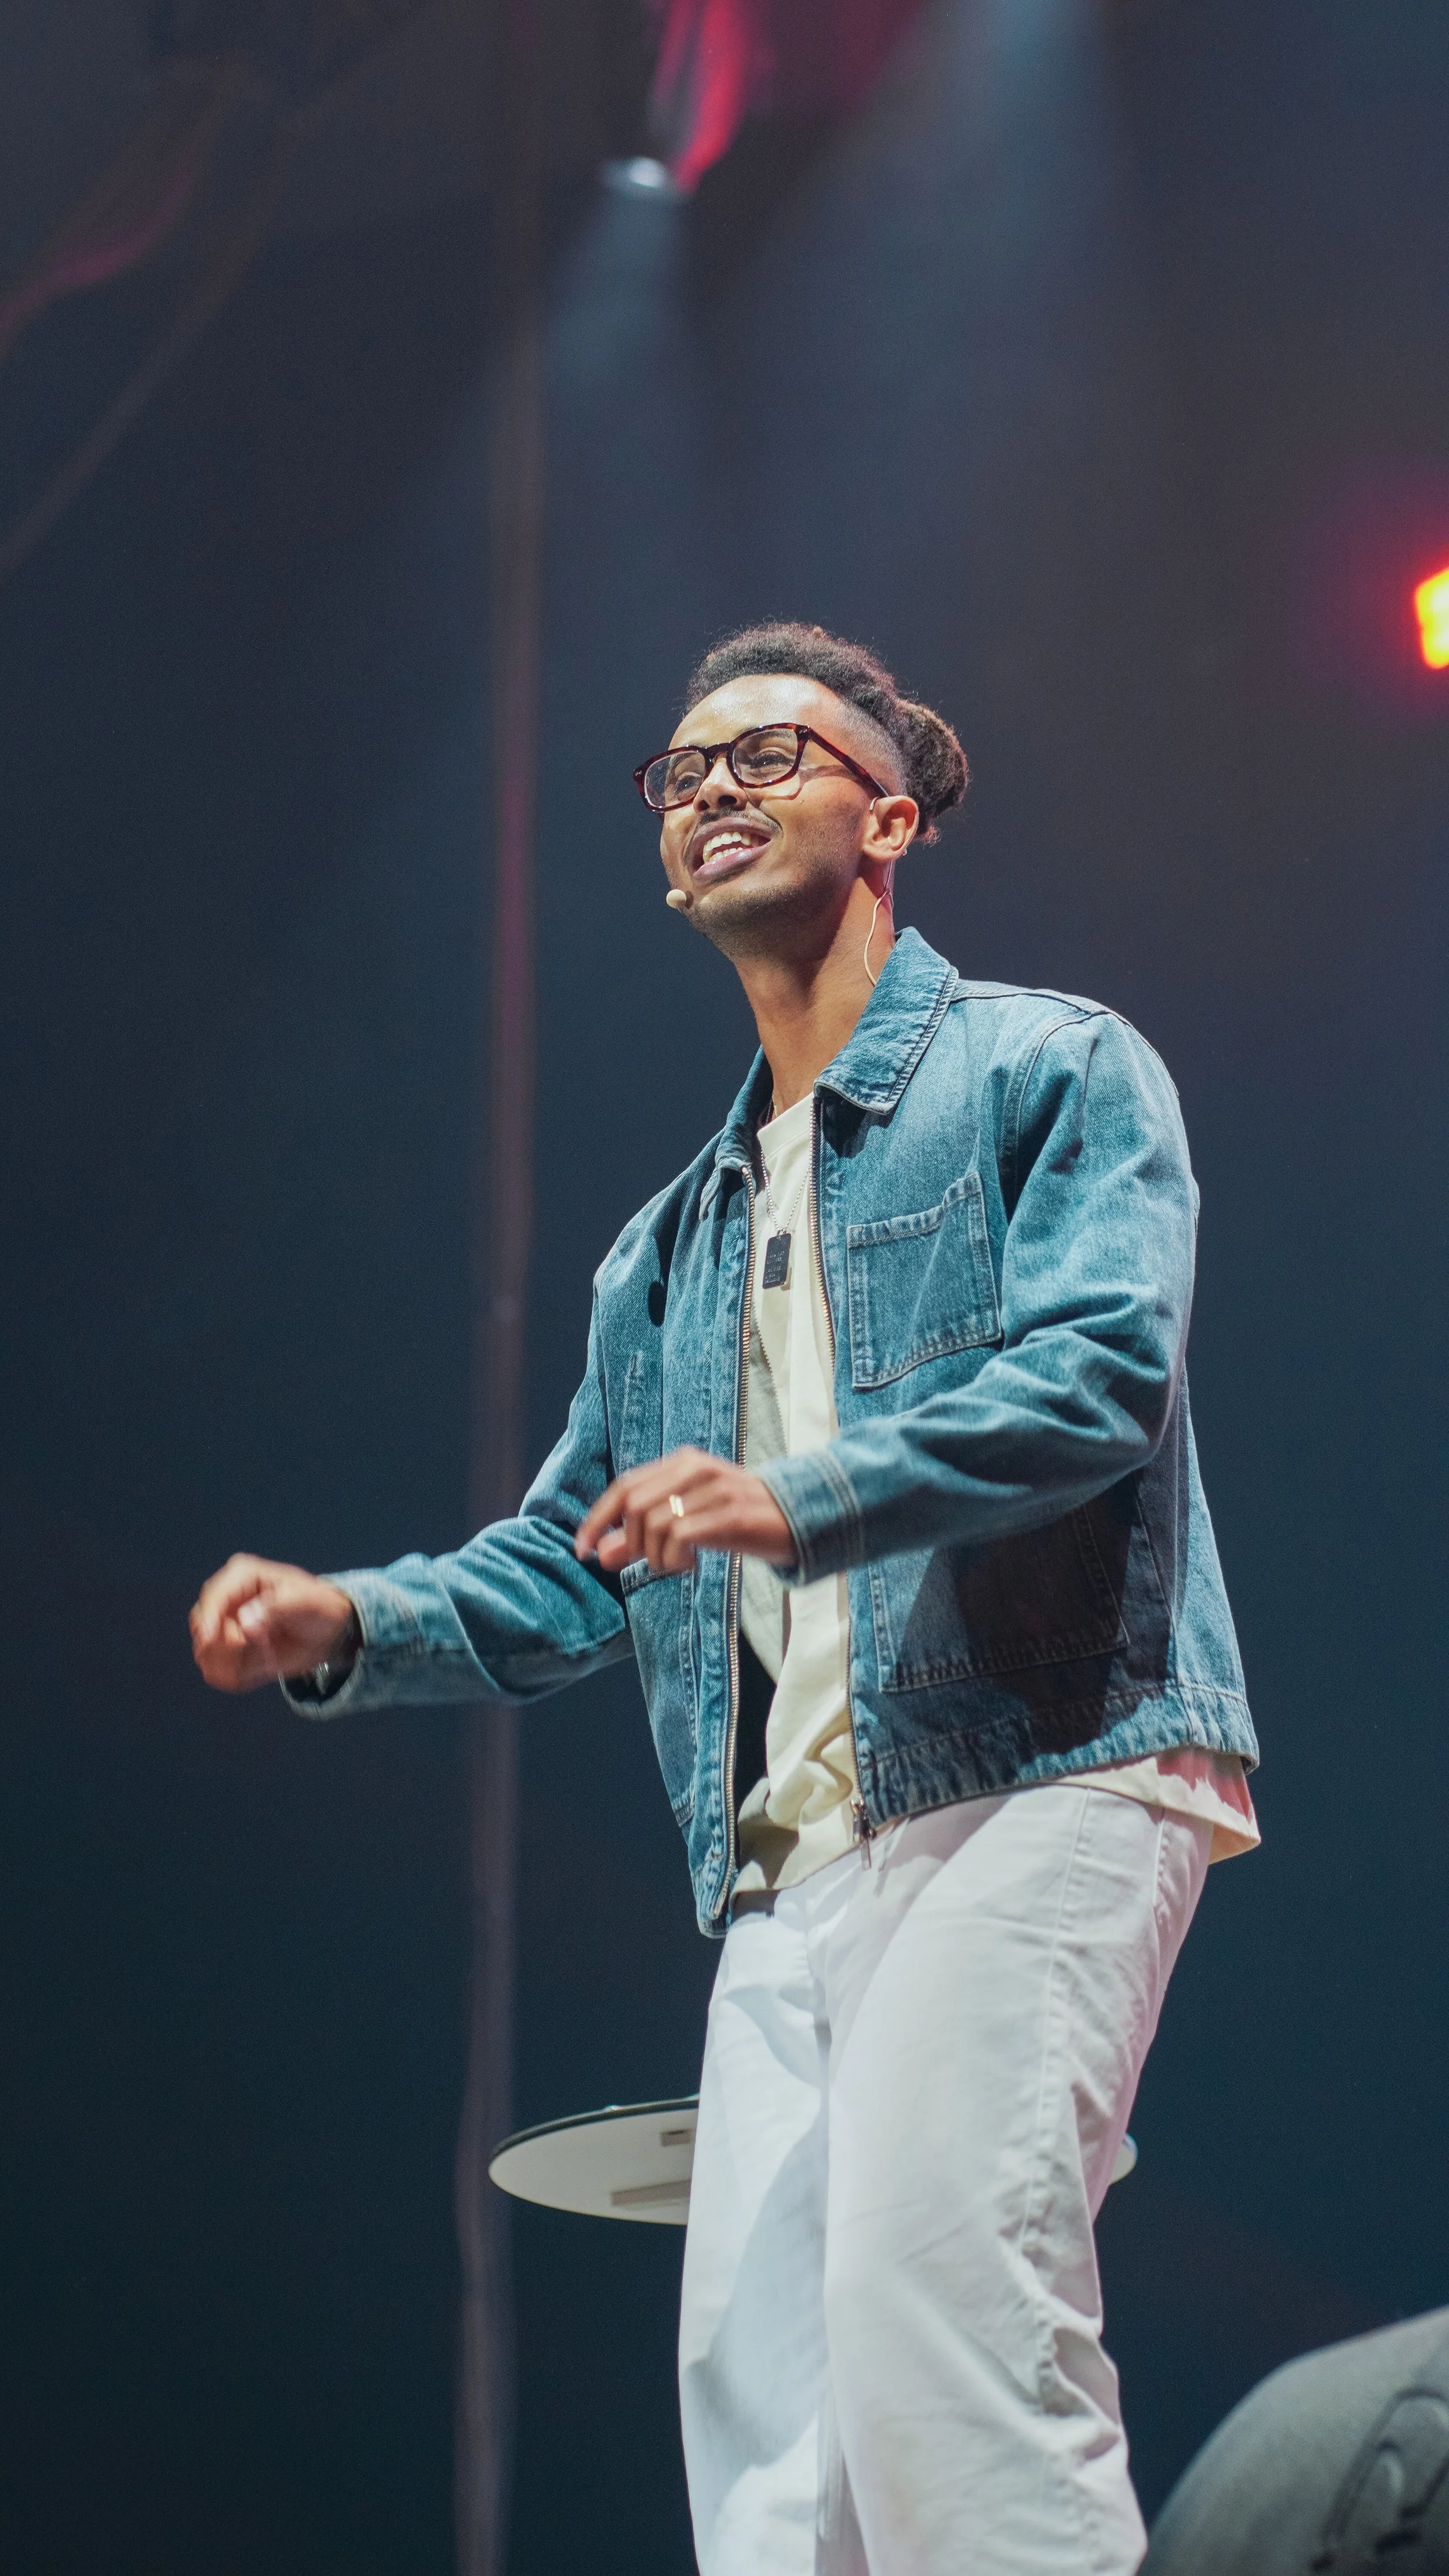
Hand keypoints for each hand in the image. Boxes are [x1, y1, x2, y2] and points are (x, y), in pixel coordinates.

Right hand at [190, 1555, 356, 1693]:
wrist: (328, 1631)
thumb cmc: (317, 1606)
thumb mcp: (305, 1601)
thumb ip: (275, 1608)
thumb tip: (245, 1623)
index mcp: (242, 1576)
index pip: (213, 1597)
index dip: (210, 1619)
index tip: (212, 1640)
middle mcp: (227, 1600)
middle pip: (203, 1626)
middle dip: (224, 1646)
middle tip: (262, 1648)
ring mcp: (225, 1627)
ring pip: (206, 1653)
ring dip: (232, 1664)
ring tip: (268, 1656)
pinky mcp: (229, 1653)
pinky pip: (217, 1671)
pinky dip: (234, 1676)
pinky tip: (262, 1667)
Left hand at [575, 1447, 796, 1577]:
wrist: (798, 1519)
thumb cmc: (737, 1521)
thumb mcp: (687, 1524)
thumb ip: (643, 1534)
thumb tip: (601, 1554)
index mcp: (682, 1463)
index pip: (624, 1486)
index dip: (597, 1519)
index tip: (582, 1550)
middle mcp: (695, 1469)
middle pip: (634, 1506)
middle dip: (630, 1543)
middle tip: (649, 1562)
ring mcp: (714, 1490)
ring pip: (655, 1524)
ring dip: (656, 1557)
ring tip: (677, 1565)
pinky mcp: (731, 1515)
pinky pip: (680, 1536)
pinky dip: (674, 1559)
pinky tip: (690, 1566)